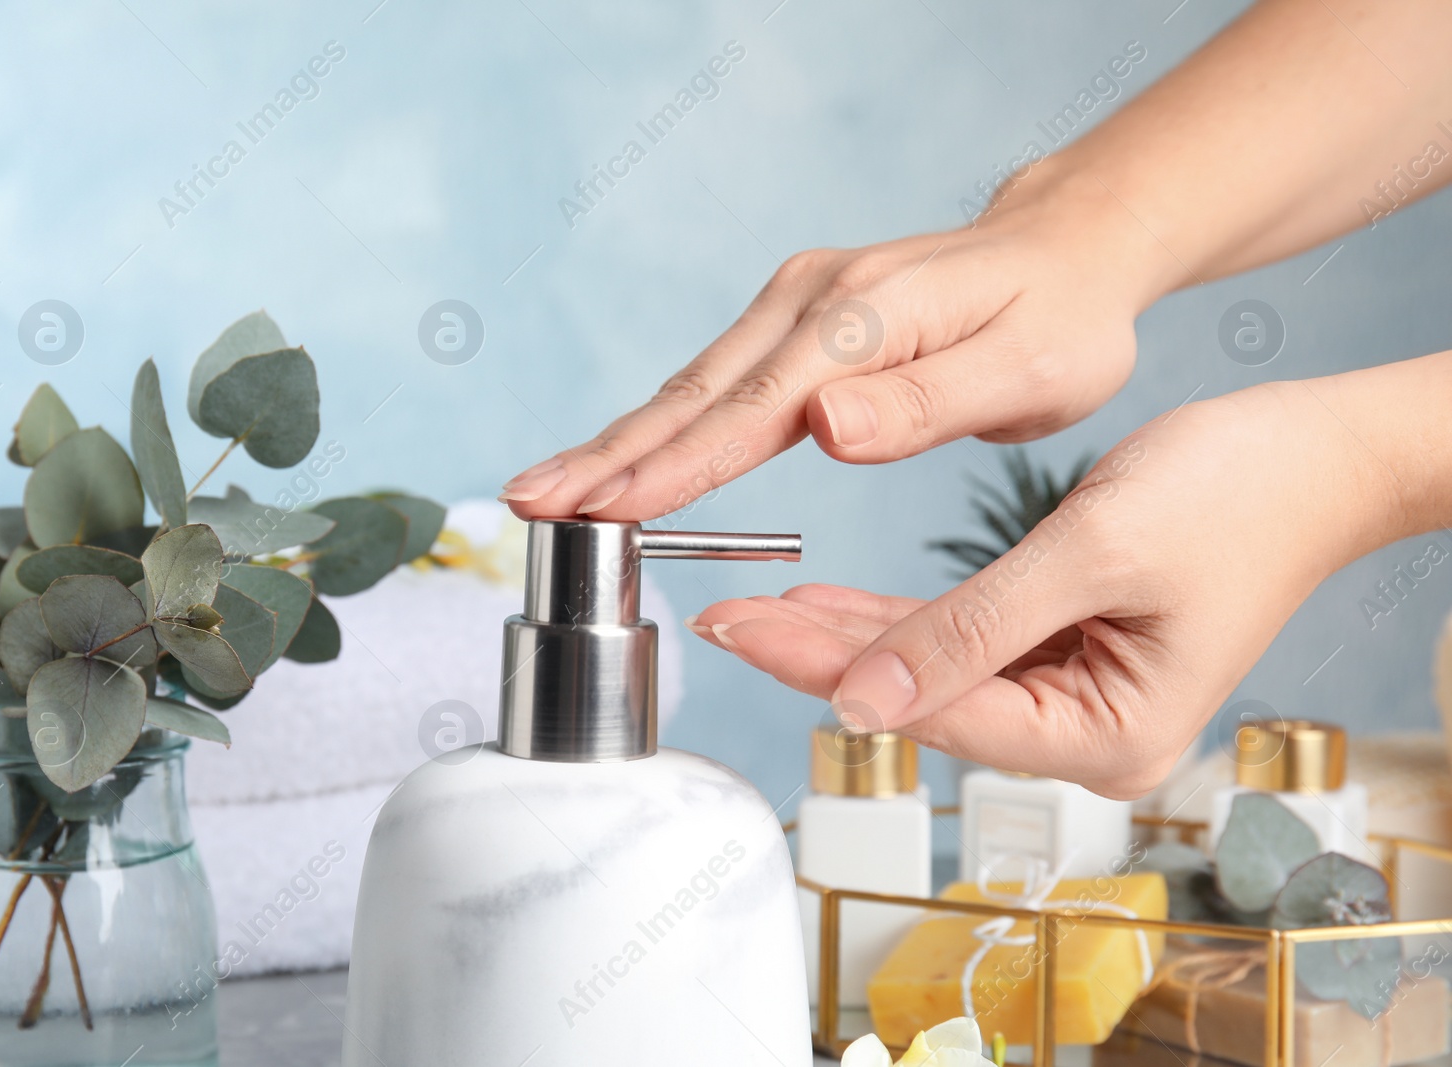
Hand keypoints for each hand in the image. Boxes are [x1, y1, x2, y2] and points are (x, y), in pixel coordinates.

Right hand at [500, 174, 1167, 520]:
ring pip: (693, 384)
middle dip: (609, 453)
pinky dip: (662, 421)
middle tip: (530, 502)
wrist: (1069, 252)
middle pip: (696, 391)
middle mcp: (816, 301)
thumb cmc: (1061, 322)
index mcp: (864, 321)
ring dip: (618, 439)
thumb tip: (825, 426)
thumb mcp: (1028, 372)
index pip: (751, 409)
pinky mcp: (799, 317)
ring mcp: (801, 303)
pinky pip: (717, 378)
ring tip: (548, 489)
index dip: (673, 466)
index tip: (603, 510)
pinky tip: (622, 454)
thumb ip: (925, 403)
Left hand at [686, 380, 1395, 797]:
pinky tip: (821, 603)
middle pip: (921, 695)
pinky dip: (891, 617)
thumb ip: (969, 630)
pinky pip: (958, 639)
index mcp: (1105, 737)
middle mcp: (1084, 734)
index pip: (933, 710)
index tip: (741, 631)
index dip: (826, 672)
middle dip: (818, 655)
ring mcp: (1072, 697)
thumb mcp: (1090, 554)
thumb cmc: (1235, 495)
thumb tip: (858, 697)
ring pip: (929, 667)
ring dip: (843, 635)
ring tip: (752, 608)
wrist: (1315, 458)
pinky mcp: (1061, 653)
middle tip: (722, 616)